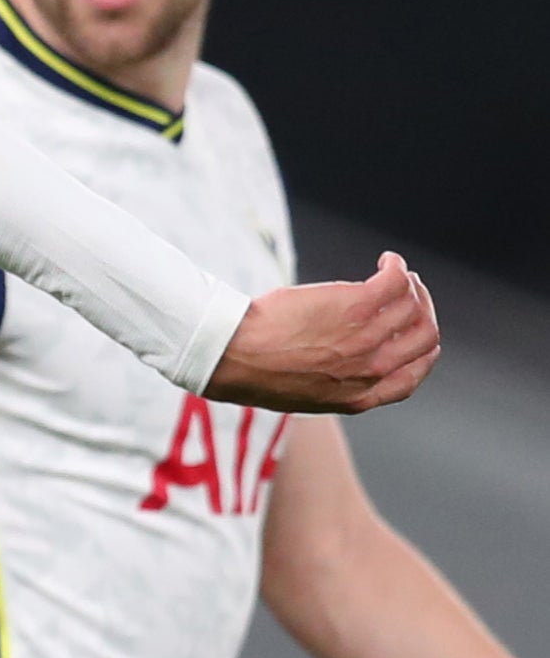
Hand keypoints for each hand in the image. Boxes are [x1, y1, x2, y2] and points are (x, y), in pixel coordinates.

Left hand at [208, 253, 439, 413]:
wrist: (232, 358)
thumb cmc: (254, 372)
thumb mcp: (304, 393)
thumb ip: (332, 382)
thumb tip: (337, 364)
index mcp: (360, 396)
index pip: (414, 373)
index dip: (420, 348)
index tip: (411, 329)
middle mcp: (373, 369)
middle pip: (425, 336)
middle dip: (423, 312)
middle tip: (410, 293)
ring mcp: (368, 337)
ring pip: (414, 306)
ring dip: (411, 284)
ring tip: (395, 272)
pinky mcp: (357, 305)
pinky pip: (396, 281)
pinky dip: (397, 268)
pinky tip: (387, 261)